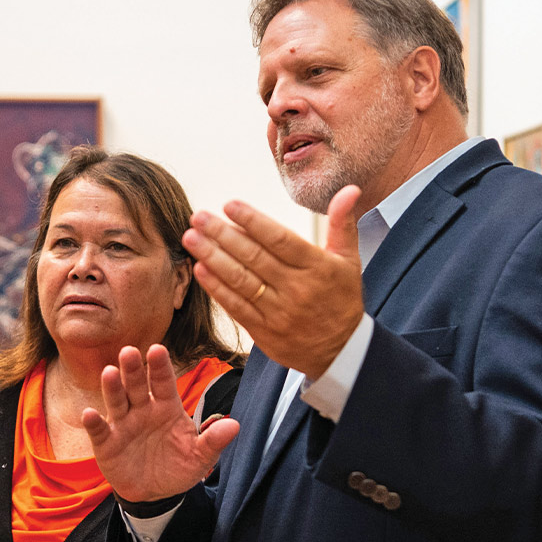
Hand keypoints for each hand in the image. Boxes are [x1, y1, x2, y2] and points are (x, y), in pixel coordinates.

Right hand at [81, 344, 240, 501]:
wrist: (156, 494)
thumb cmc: (178, 467)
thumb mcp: (199, 458)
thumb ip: (213, 441)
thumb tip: (235, 425)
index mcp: (166, 407)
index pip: (163, 382)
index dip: (160, 366)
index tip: (157, 349)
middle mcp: (142, 410)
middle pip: (136, 385)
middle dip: (132, 369)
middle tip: (129, 352)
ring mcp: (123, 425)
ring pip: (117, 401)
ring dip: (112, 388)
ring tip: (109, 373)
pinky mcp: (107, 443)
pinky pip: (100, 430)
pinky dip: (94, 423)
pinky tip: (89, 414)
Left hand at [182, 185, 364, 378]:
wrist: (342, 353)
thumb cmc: (342, 299)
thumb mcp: (349, 260)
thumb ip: (342, 223)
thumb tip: (350, 189)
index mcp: (317, 267)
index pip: (280, 239)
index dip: (252, 221)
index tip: (228, 204)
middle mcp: (297, 289)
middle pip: (254, 257)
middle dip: (222, 234)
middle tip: (198, 216)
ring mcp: (279, 312)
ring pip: (241, 281)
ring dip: (212, 258)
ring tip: (191, 238)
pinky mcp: (265, 332)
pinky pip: (236, 307)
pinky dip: (217, 288)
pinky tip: (200, 269)